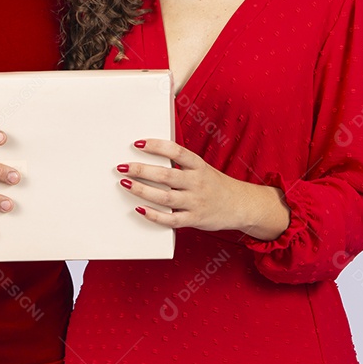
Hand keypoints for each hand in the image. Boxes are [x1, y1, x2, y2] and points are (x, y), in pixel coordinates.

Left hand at [119, 139, 290, 239]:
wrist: (240, 205)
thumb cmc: (215, 184)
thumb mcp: (202, 168)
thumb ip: (180, 164)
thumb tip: (150, 153)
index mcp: (199, 166)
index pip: (176, 152)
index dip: (156, 146)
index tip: (137, 143)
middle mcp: (197, 182)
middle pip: (166, 175)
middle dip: (141, 170)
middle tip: (122, 167)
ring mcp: (196, 202)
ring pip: (164, 197)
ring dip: (142, 190)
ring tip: (125, 183)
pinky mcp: (194, 219)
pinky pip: (171, 219)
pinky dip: (154, 215)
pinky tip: (139, 209)